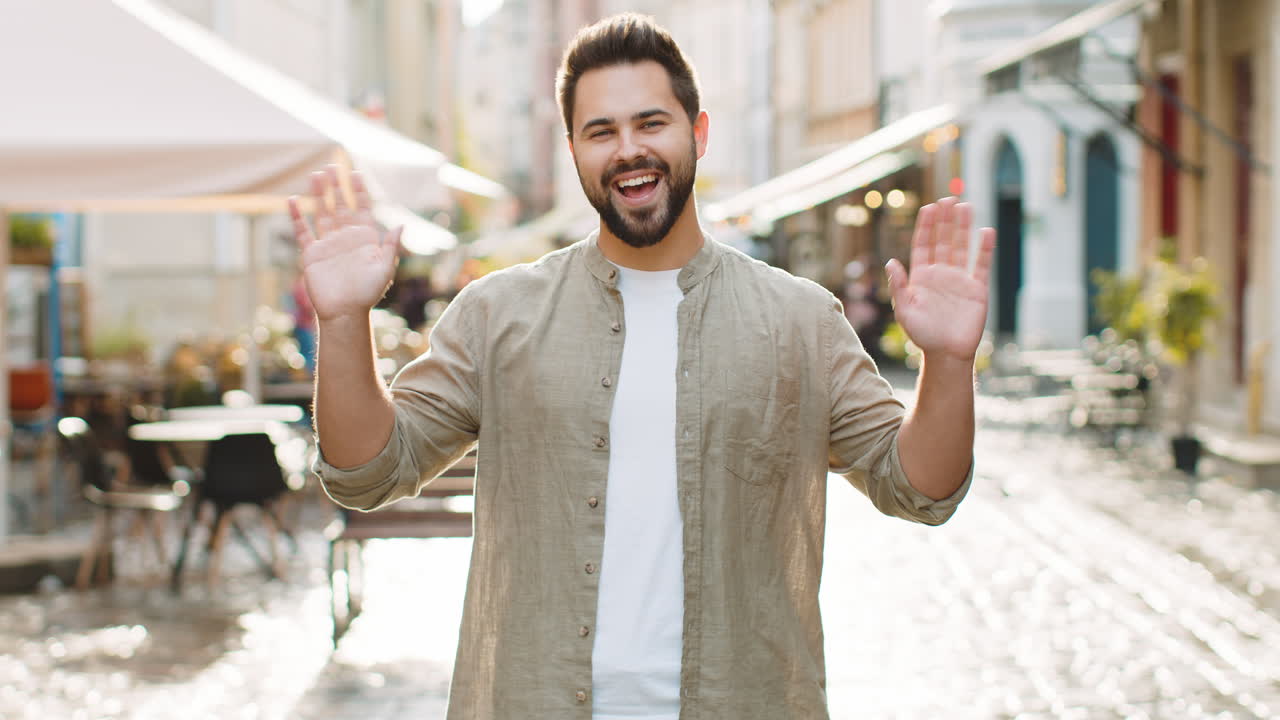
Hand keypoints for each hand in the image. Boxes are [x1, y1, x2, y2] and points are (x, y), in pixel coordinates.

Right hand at [288, 167, 401, 322]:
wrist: (345, 312)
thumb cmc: (368, 293)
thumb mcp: (385, 268)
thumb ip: (391, 246)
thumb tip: (401, 225)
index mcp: (365, 238)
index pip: (363, 208)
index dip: (360, 191)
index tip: (357, 173)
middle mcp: (346, 237)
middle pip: (340, 205)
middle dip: (337, 186)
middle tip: (333, 166)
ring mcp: (328, 243)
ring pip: (322, 212)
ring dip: (319, 194)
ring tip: (316, 175)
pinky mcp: (312, 253)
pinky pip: (302, 231)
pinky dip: (297, 216)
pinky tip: (293, 200)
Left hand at [884, 198, 994, 361]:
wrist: (947, 354)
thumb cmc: (922, 335)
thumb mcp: (904, 311)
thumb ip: (899, 286)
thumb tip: (891, 262)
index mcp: (921, 277)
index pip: (923, 245)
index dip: (926, 226)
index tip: (929, 207)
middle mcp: (941, 274)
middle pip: (943, 240)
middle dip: (945, 220)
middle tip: (949, 198)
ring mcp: (959, 279)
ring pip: (962, 247)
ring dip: (963, 227)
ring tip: (965, 206)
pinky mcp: (977, 289)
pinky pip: (982, 264)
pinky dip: (985, 248)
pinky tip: (986, 231)